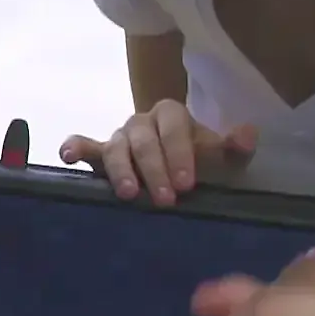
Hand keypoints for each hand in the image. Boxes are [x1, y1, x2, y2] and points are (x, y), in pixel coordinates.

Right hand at [60, 98, 255, 205]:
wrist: (182, 167)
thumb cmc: (203, 161)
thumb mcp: (225, 158)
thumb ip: (236, 147)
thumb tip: (247, 134)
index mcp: (172, 115)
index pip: (173, 127)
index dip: (179, 153)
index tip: (186, 183)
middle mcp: (142, 122)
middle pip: (144, 140)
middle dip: (155, 169)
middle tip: (166, 200)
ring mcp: (120, 136)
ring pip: (116, 147)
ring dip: (121, 170)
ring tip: (129, 194)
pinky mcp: (101, 153)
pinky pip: (84, 145)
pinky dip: (74, 147)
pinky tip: (67, 156)